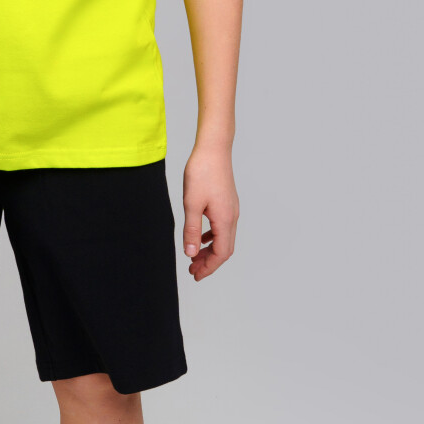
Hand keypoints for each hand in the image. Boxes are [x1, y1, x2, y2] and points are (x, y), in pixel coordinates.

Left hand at [182, 144, 238, 280]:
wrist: (213, 148)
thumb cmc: (202, 173)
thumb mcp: (191, 204)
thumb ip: (191, 231)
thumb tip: (191, 254)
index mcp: (225, 220)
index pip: (221, 254)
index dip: (208, 267)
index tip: (195, 275)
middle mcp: (232, 217)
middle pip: (224, 249)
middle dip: (209, 263)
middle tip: (193, 271)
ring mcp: (231, 210)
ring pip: (224, 238)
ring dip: (210, 251)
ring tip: (194, 257)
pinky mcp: (227, 203)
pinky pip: (222, 227)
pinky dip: (211, 237)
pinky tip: (200, 238)